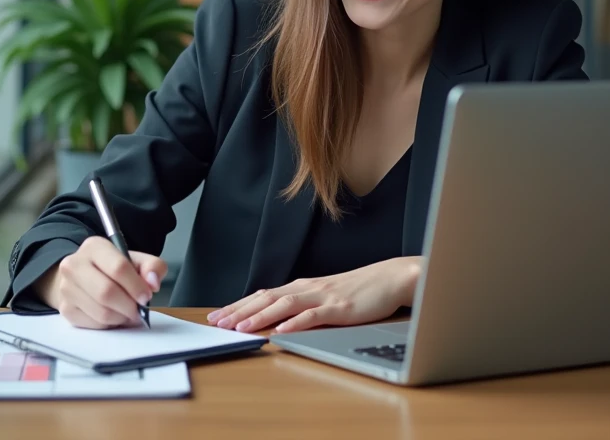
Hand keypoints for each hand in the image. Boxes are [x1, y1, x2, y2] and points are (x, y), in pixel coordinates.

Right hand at [34, 236, 166, 328]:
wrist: (83, 277)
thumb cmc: (113, 269)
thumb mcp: (136, 260)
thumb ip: (152, 267)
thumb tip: (153, 283)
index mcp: (94, 247)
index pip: (118, 267)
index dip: (136, 285)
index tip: (146, 296)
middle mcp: (74, 264)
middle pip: (107, 292)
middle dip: (129, 305)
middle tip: (138, 309)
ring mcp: (66, 287)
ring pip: (101, 312)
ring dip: (121, 317)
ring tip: (126, 311)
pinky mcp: (65, 308)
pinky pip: (94, 324)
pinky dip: (109, 324)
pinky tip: (113, 314)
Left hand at [207, 257, 421, 334]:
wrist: (392, 278)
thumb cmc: (361, 289)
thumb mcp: (327, 295)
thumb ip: (305, 305)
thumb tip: (280, 318)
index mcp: (304, 286)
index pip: (264, 295)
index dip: (239, 305)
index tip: (219, 315)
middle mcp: (309, 288)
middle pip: (268, 298)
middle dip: (240, 311)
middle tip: (218, 322)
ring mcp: (324, 296)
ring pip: (285, 304)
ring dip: (261, 316)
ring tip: (241, 327)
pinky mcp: (340, 307)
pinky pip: (314, 316)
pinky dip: (296, 323)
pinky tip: (281, 330)